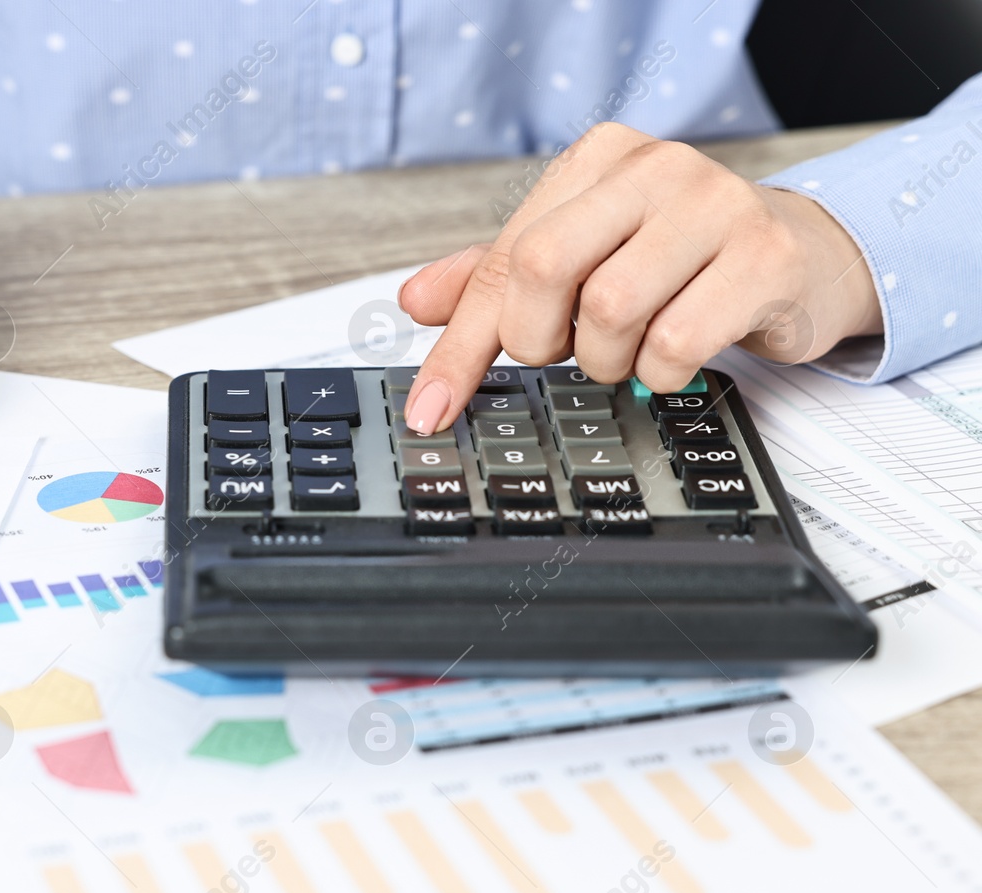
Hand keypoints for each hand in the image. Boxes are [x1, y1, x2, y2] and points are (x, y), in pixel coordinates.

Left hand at [398, 122, 880, 432]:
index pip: (503, 256)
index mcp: (596, 161)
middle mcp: (654, 169)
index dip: (460, 344)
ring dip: (606, 359)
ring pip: (608, 311)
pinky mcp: (765, 259)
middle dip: (541, 339)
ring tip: (630, 348)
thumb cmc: (679, 257)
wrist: (802, 254)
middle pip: (543, 269)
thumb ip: (496, 277)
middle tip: (566, 351)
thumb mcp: (583, 255)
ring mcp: (715, 207)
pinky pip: (675, 344)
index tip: (429, 407)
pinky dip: (660, 373)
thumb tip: (414, 301)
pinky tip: (675, 357)